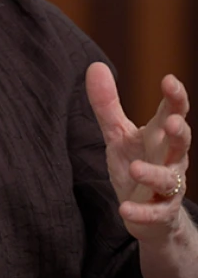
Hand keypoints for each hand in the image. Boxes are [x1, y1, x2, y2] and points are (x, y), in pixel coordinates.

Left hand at [85, 62, 191, 241]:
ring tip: (134, 169)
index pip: (173, 113)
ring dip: (153, 174)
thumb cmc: (135, 163)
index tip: (169, 80)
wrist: (147, 213)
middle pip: (182, 143)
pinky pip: (155, 213)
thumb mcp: (118, 134)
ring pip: (169, 179)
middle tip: (172, 122)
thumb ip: (107, 104)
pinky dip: (141, 211)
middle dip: (180, 132)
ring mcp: (169, 187)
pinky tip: (125, 209)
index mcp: (161, 136)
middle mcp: (170, 159)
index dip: (175, 97)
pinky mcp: (161, 212)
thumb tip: (95, 65)